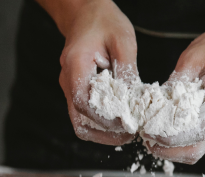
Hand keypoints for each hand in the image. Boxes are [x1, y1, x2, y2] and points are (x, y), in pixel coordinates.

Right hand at [55, 0, 138, 144]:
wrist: (85, 13)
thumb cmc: (104, 22)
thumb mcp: (123, 41)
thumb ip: (128, 71)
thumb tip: (136, 101)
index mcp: (76, 65)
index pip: (83, 102)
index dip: (104, 119)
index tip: (127, 124)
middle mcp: (67, 80)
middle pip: (79, 121)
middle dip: (105, 133)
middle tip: (130, 135)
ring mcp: (69, 87)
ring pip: (80, 123)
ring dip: (102, 133)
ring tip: (127, 133)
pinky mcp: (75, 91)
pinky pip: (84, 115)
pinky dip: (100, 124)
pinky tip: (119, 123)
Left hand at [146, 15, 204, 163]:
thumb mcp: (197, 52)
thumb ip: (179, 77)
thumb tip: (159, 99)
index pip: (199, 129)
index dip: (172, 137)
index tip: (150, 132)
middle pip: (197, 149)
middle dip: (168, 151)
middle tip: (146, 139)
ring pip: (198, 149)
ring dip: (173, 150)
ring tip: (152, 138)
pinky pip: (200, 141)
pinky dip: (181, 143)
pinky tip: (165, 133)